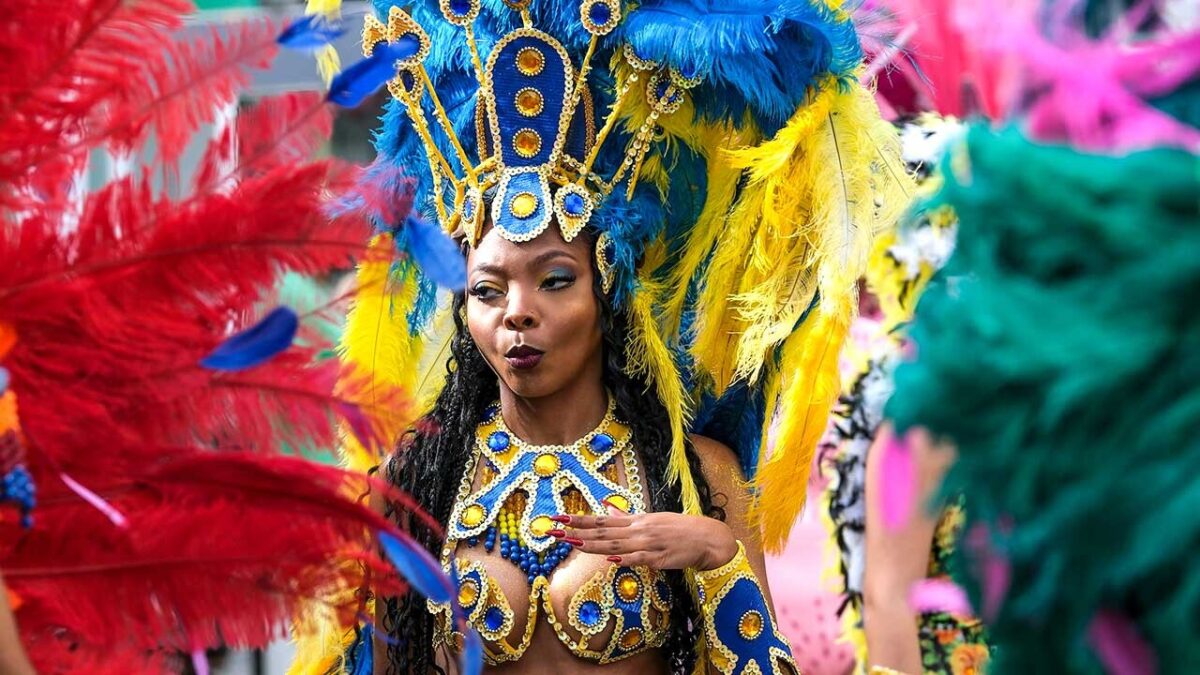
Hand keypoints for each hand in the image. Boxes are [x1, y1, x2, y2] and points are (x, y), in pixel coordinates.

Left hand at [549, 502, 738, 570]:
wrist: (706, 537)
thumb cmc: (677, 529)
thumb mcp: (650, 519)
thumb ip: (627, 517)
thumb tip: (607, 509)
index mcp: (636, 520)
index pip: (601, 520)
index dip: (579, 520)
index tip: (558, 519)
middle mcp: (638, 529)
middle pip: (603, 531)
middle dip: (577, 532)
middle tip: (554, 531)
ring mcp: (648, 543)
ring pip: (616, 545)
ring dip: (593, 544)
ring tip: (573, 544)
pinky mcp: (660, 557)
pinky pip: (640, 559)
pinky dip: (625, 558)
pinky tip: (611, 559)